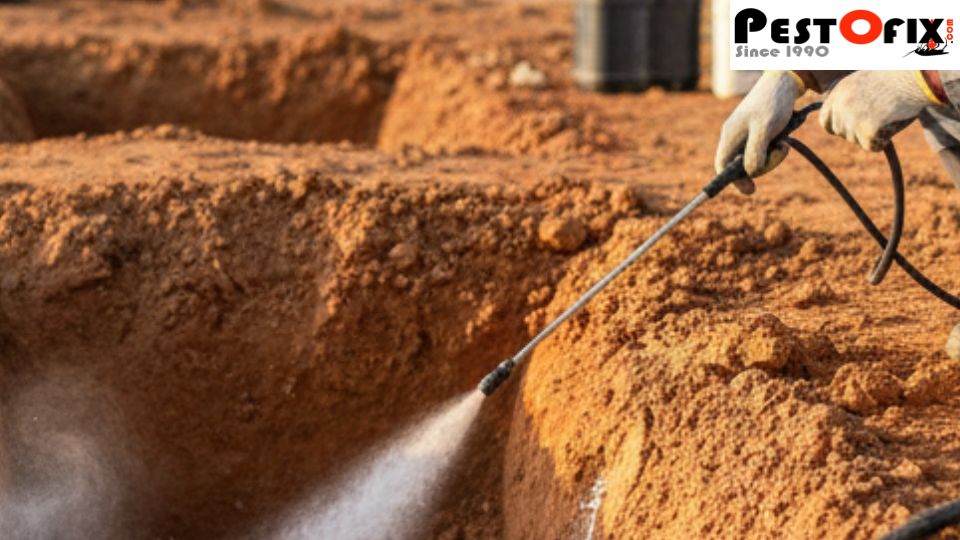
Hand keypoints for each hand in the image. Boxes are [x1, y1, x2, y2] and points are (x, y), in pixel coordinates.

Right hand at [716, 70, 803, 193]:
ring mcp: (744, 134)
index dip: (734, 181)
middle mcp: (733, 136)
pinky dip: (773, 149)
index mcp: (730, 136)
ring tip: (784, 143)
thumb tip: (751, 172)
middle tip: (781, 152)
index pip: (723, 167)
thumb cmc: (773, 103)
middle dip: (762, 165)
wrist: (784, 80)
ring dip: (771, 157)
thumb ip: (755, 152)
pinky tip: (783, 139)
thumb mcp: (765, 129)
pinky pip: (761, 150)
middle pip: (740, 165)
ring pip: (753, 158)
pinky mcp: (756, 132)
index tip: (751, 190)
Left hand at [820, 71, 934, 151]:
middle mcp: (841, 104)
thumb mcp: (865, 81)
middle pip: (842, 133)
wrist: (915, 77)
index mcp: (839, 91)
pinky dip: (882, 142)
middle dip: (857, 132)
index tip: (849, 129)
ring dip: (871, 136)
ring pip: (856, 141)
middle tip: (877, 122)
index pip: (825, 120)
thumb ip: (850, 98)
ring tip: (888, 118)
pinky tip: (892, 127)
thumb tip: (844, 121)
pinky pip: (870, 146)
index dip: (837, 127)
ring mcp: (852, 117)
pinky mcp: (867, 128)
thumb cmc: (897, 78)